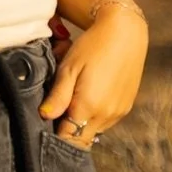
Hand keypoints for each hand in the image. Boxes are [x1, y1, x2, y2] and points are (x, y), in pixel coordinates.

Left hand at [39, 5, 147, 148]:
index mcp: (89, 106)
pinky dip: (93, 116)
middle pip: (82, 139)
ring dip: (81, 123)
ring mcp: (119, 113)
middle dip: (68, 132)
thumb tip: (45, 116)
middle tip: (56, 113)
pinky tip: (88, 95)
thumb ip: (58, 95)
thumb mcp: (69, 67)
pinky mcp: (126, 107)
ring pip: (93, 131)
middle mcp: (106, 115)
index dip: (55, 137)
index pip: (69, 138)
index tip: (45, 128)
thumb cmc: (92, 46)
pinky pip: (105, 121)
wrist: (125, 33)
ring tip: (73, 98)